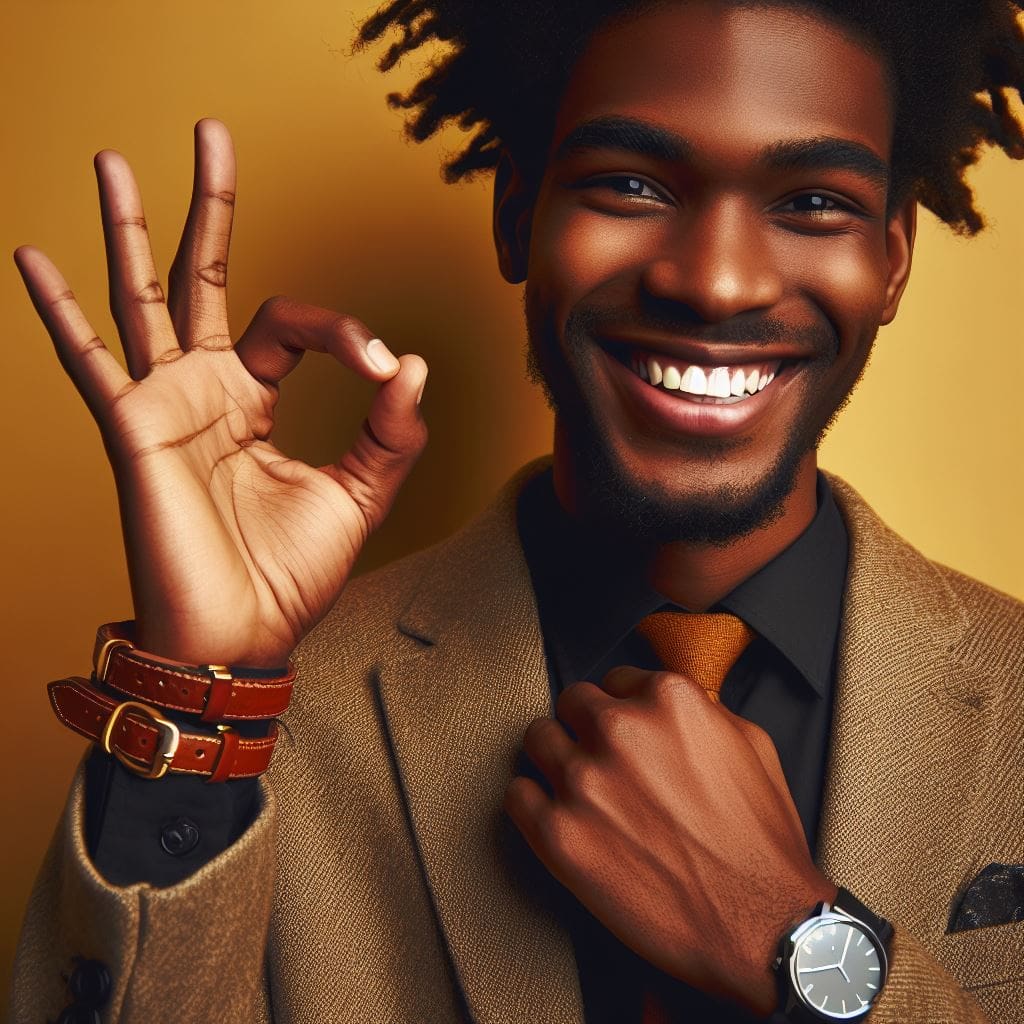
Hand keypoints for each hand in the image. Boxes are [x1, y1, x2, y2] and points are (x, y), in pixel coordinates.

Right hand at [14, 120, 427, 666]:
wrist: (243, 636)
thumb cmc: (290, 575)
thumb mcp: (360, 495)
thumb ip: (391, 433)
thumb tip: (414, 364)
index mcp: (255, 399)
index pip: (293, 325)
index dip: (344, 331)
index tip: (382, 364)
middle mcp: (205, 390)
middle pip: (203, 276)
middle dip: (209, 205)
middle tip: (212, 130)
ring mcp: (165, 403)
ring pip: (141, 296)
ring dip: (128, 227)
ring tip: (111, 158)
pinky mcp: (134, 428)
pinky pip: (90, 361)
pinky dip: (60, 311)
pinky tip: (32, 256)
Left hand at [504, 665, 836, 1015]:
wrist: (760, 925)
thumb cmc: (760, 843)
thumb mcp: (750, 746)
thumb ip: (700, 710)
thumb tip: (665, 705)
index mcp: (668, 701)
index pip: (615, 680)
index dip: (621, 707)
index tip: (624, 730)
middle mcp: (620, 731)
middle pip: (571, 702)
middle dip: (585, 726)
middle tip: (599, 757)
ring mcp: (584, 780)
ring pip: (537, 738)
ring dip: (554, 757)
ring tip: (575, 784)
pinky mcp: (558, 834)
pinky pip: (516, 795)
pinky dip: (531, 803)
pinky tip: (556, 816)